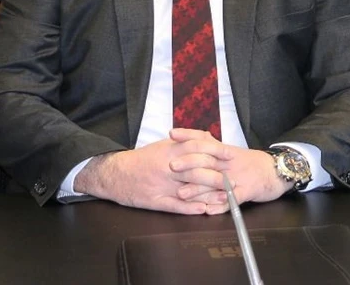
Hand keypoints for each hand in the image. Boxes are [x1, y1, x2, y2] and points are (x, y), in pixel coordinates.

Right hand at [73, 136, 230, 214]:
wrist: (116, 174)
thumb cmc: (143, 159)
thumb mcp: (163, 145)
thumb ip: (185, 142)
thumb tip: (208, 139)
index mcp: (169, 151)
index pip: (197, 148)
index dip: (216, 152)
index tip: (230, 156)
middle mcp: (167, 167)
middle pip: (197, 169)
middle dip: (218, 175)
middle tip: (234, 180)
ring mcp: (162, 185)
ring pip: (190, 189)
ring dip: (210, 194)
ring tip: (226, 198)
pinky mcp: (156, 201)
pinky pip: (176, 206)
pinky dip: (191, 208)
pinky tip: (203, 210)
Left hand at [168, 129, 289, 208]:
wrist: (276, 171)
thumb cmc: (250, 163)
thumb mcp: (231, 153)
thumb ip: (213, 148)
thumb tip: (194, 140)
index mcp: (224, 151)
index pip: (205, 139)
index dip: (188, 135)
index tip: (171, 133)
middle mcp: (229, 162)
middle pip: (208, 159)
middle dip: (188, 162)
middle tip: (171, 165)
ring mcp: (238, 176)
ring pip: (216, 182)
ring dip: (198, 189)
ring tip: (181, 193)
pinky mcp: (248, 190)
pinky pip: (233, 199)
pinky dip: (221, 205)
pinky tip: (208, 210)